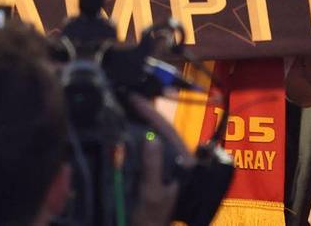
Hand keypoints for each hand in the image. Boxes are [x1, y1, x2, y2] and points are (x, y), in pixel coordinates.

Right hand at [126, 96, 186, 225]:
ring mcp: (169, 166)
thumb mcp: (151, 194)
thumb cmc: (151, 220)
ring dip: (144, 121)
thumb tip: (151, 138)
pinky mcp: (159, 171)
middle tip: (129, 98)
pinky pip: (150, 147)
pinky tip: (129, 128)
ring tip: (128, 107)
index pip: (167, 130)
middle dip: (147, 113)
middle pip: (164, 130)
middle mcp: (178, 161)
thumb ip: (153, 167)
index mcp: (182, 164)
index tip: (135, 99)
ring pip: (158, 136)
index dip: (151, 112)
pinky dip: (139, 134)